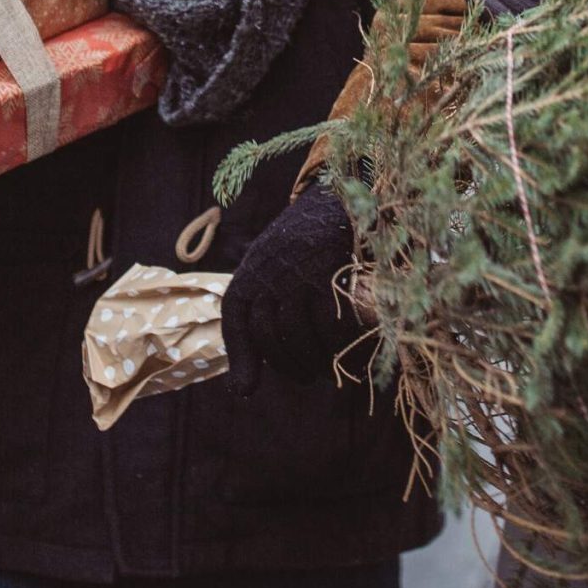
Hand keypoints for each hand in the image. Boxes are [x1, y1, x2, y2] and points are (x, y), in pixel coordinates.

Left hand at [223, 187, 370, 395]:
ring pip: (299, 335)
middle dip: (288, 365)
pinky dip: (341, 345)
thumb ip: (261, 318)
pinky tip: (350, 351)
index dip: (241, 358)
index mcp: (250, 272)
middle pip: (270, 335)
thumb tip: (241, 390)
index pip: (236, 321)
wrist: (341, 196)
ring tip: (327, 369)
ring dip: (314, 362)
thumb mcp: (273, 270)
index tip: (245, 389)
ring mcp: (296, 273)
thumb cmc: (304, 245)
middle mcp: (267, 273)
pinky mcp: (329, 273)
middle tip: (307, 376)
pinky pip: (331, 323)